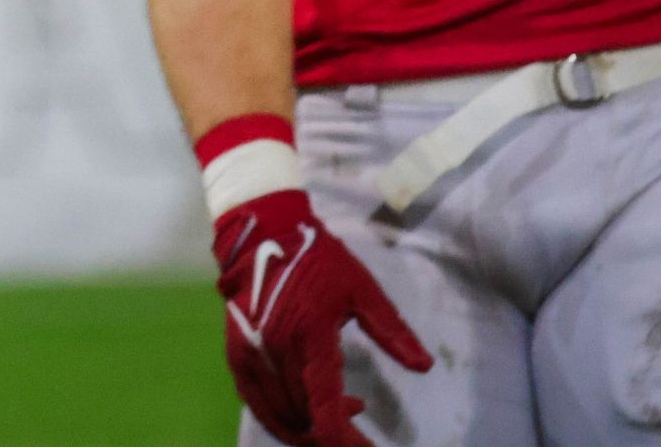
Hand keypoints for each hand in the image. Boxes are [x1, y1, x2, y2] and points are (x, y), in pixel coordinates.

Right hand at [212, 190, 430, 444]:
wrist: (262, 233)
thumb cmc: (317, 260)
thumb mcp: (362, 289)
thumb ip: (391, 330)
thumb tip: (424, 366)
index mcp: (309, 336)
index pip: (325, 408)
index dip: (347, 440)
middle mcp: (275, 351)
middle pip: (304, 419)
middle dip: (332, 432)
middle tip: (356, 420)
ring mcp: (251, 355)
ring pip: (280, 416)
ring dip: (309, 427)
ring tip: (336, 410)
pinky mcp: (236, 354)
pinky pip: (256, 403)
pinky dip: (280, 418)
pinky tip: (302, 409)